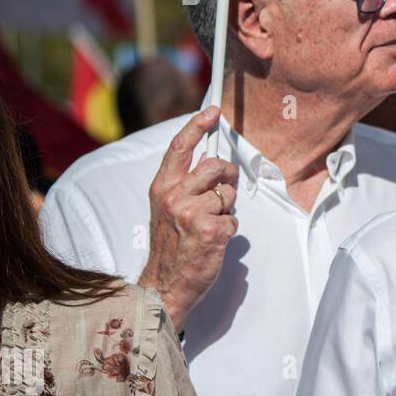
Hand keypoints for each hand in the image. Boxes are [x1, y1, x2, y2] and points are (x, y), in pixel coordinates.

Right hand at [137, 107, 238, 330]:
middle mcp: (174, 197)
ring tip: (212, 224)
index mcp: (161, 188)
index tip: (213, 111)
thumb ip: (184, 186)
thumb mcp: (167, 210)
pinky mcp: (211, 230)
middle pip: (214, 166)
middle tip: (225, 189)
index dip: (197, 125)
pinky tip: (215, 241)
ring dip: (227, 208)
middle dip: (227, 175)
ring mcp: (191, 213)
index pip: (179, 147)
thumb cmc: (170, 246)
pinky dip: (230, 230)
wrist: (164, 284)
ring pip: (227, 194)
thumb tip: (210, 162)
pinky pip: (234, 219)